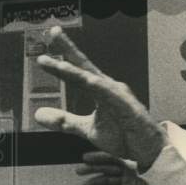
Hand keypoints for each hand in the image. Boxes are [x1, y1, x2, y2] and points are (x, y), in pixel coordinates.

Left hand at [34, 27, 167, 171]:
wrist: (147, 151)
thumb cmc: (123, 136)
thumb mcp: (87, 129)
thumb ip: (64, 121)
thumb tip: (38, 114)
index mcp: (99, 90)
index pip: (78, 71)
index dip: (63, 57)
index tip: (47, 45)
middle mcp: (108, 88)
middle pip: (85, 66)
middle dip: (69, 49)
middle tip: (53, 33)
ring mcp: (118, 95)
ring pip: (93, 79)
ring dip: (75, 71)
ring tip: (58, 65)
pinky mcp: (127, 107)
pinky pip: (111, 96)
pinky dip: (99, 87)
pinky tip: (87, 80)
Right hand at [76, 152, 176, 184]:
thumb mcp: (159, 174)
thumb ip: (148, 165)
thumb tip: (147, 148)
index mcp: (137, 161)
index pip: (115, 157)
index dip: (100, 157)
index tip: (86, 157)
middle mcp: (132, 168)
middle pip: (108, 167)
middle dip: (93, 169)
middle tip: (78, 170)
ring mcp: (129, 179)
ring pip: (108, 179)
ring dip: (94, 182)